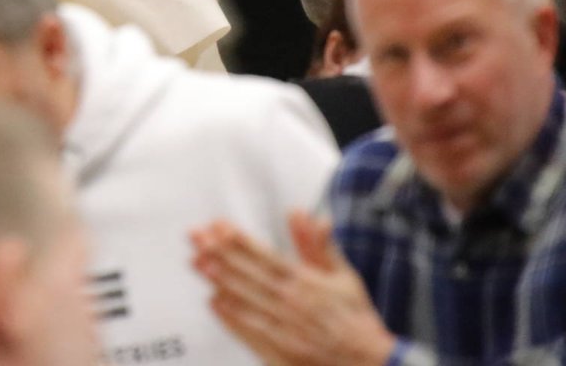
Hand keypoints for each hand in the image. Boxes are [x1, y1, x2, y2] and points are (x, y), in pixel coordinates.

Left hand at [190, 215, 395, 365]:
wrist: (369, 361)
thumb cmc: (355, 317)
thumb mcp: (343, 275)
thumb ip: (320, 245)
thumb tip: (308, 215)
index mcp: (306, 282)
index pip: (266, 256)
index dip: (241, 241)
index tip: (219, 226)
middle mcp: (292, 302)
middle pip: (249, 274)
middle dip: (220, 254)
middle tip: (196, 238)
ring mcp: (285, 327)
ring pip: (246, 299)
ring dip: (221, 281)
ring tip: (198, 263)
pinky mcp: (282, 349)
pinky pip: (251, 330)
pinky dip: (232, 316)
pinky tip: (214, 302)